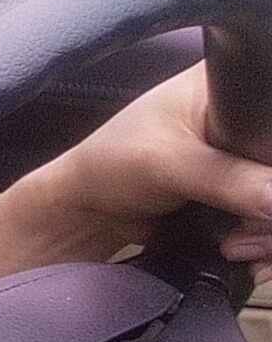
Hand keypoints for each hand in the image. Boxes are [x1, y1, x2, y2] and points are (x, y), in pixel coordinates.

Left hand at [37, 63, 271, 286]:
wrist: (89, 211)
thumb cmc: (109, 165)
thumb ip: (229, 179)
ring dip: (268, 234)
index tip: (265, 195)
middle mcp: (243, 121)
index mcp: (226, 87)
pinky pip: (270, 220)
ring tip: (234, 245)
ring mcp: (244, 161)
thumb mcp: (168, 164)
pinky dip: (264, 241)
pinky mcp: (241, 194)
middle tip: (242, 231)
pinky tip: (245, 254)